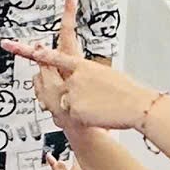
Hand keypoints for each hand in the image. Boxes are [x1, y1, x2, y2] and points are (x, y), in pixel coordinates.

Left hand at [8, 0, 157, 130]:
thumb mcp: (106, 76)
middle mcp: (75, 77)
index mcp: (83, 65)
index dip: (42, 54)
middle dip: (51, 87)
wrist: (136, 105)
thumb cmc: (127, 92)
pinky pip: (69, 116)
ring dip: (70, 106)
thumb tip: (80, 81)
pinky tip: (94, 116)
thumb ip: (87, 77)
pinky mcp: (73, 109)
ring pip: (61, 102)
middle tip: (62, 94)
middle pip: (50, 80)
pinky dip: (79, 118)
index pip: (57, 57)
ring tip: (92, 107)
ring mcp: (73, 93)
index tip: (33, 51)